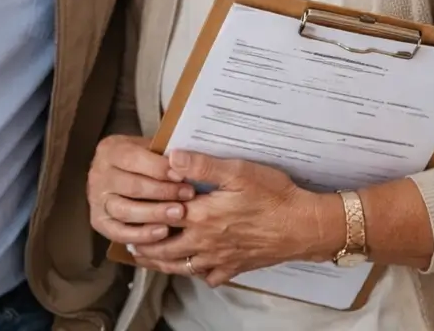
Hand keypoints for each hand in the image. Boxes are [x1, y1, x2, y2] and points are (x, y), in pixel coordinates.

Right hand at [87, 135, 194, 249]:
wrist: (119, 174)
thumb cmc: (143, 160)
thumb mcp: (149, 148)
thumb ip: (164, 153)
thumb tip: (184, 162)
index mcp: (110, 150)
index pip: (133, 158)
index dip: (159, 168)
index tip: (182, 175)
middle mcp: (98, 174)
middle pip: (132, 186)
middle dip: (163, 192)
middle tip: (188, 195)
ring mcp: (96, 200)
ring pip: (125, 210)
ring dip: (154, 213)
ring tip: (179, 213)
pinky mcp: (99, 222)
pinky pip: (119, 233)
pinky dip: (141, 234)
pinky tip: (163, 232)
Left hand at [130, 150, 329, 287]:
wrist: (304, 226)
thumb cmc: (274, 195)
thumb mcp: (238, 171)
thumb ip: (202, 165)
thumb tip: (170, 157)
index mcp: (201, 216)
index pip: (161, 218)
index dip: (143, 215)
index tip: (129, 212)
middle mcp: (205, 242)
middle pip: (165, 249)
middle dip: (145, 245)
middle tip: (129, 240)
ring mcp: (220, 259)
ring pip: (181, 266)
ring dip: (162, 262)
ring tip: (148, 257)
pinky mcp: (235, 267)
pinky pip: (209, 277)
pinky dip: (196, 274)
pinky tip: (193, 267)